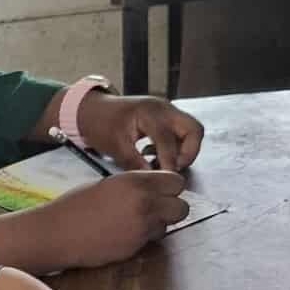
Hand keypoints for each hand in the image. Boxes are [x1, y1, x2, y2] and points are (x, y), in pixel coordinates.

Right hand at [0, 169, 187, 270]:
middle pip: (182, 207)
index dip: (170, 189)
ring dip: (157, 225)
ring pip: (168, 226)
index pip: (176, 182)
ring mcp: (140, 226)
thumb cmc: (76, 206)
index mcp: (135, 181)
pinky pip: (151, 240)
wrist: (57, 233)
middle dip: (172, 209)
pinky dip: (142, 238)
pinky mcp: (134, 246)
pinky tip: (122, 235)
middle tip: (155, 211)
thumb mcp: (108, 185)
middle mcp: (143, 202)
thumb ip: (135, 187)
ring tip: (134, 224)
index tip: (160, 193)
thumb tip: (154, 191)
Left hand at [75, 91, 203, 170]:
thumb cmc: (101, 124)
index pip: (170, 141)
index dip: (170, 163)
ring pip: (191, 132)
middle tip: (172, 169)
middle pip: (194, 130)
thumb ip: (136, 164)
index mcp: (150, 113)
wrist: (94, 110)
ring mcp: (167, 111)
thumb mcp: (116, 147)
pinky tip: (154, 156)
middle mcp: (164, 109)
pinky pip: (181, 133)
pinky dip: (174, 147)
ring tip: (159, 162)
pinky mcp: (166, 117)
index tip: (166, 179)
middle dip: (188, 153)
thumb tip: (153, 180)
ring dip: (182, 151)